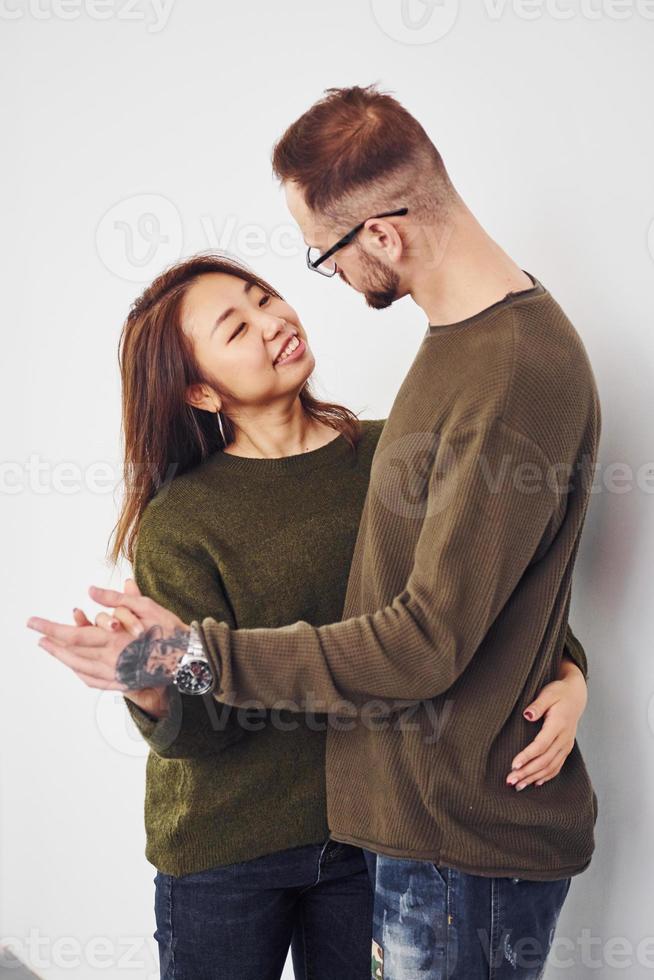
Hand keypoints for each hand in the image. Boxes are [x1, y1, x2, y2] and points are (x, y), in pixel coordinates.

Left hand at [27, 583, 190, 690]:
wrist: (188, 659)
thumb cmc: (170, 631)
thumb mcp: (145, 607)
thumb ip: (116, 599)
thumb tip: (91, 590)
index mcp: (114, 640)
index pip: (73, 635)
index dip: (50, 628)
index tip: (34, 624)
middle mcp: (110, 661)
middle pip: (71, 654)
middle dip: (52, 644)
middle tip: (39, 637)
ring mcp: (115, 675)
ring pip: (79, 668)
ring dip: (62, 658)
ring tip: (51, 648)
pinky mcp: (122, 683)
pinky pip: (92, 681)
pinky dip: (79, 672)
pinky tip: (75, 667)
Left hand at [506, 660, 586, 790]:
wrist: (576, 695)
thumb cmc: (559, 692)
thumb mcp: (548, 693)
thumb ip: (538, 705)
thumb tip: (527, 715)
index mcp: (559, 725)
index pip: (541, 745)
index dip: (527, 756)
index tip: (513, 765)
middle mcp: (564, 738)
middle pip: (545, 760)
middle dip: (527, 772)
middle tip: (510, 780)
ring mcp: (566, 745)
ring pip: (551, 767)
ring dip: (534, 777)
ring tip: (518, 786)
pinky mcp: (566, 748)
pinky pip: (557, 766)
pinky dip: (546, 776)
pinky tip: (535, 782)